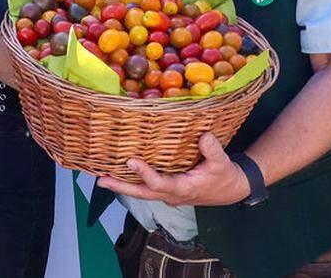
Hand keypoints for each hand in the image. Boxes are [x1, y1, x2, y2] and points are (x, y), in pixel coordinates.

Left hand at [95, 132, 249, 206]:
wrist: (229, 190)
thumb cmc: (224, 176)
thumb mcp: (223, 163)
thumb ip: (212, 150)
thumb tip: (203, 136)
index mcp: (184, 188)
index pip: (160, 183)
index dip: (145, 174)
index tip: (131, 161)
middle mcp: (172, 195)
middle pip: (142, 193)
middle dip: (121, 187)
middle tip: (101, 181)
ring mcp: (168, 195)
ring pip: (141, 192)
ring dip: (122, 186)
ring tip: (101, 178)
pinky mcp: (166, 191)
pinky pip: (146, 188)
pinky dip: (131, 183)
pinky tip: (118, 174)